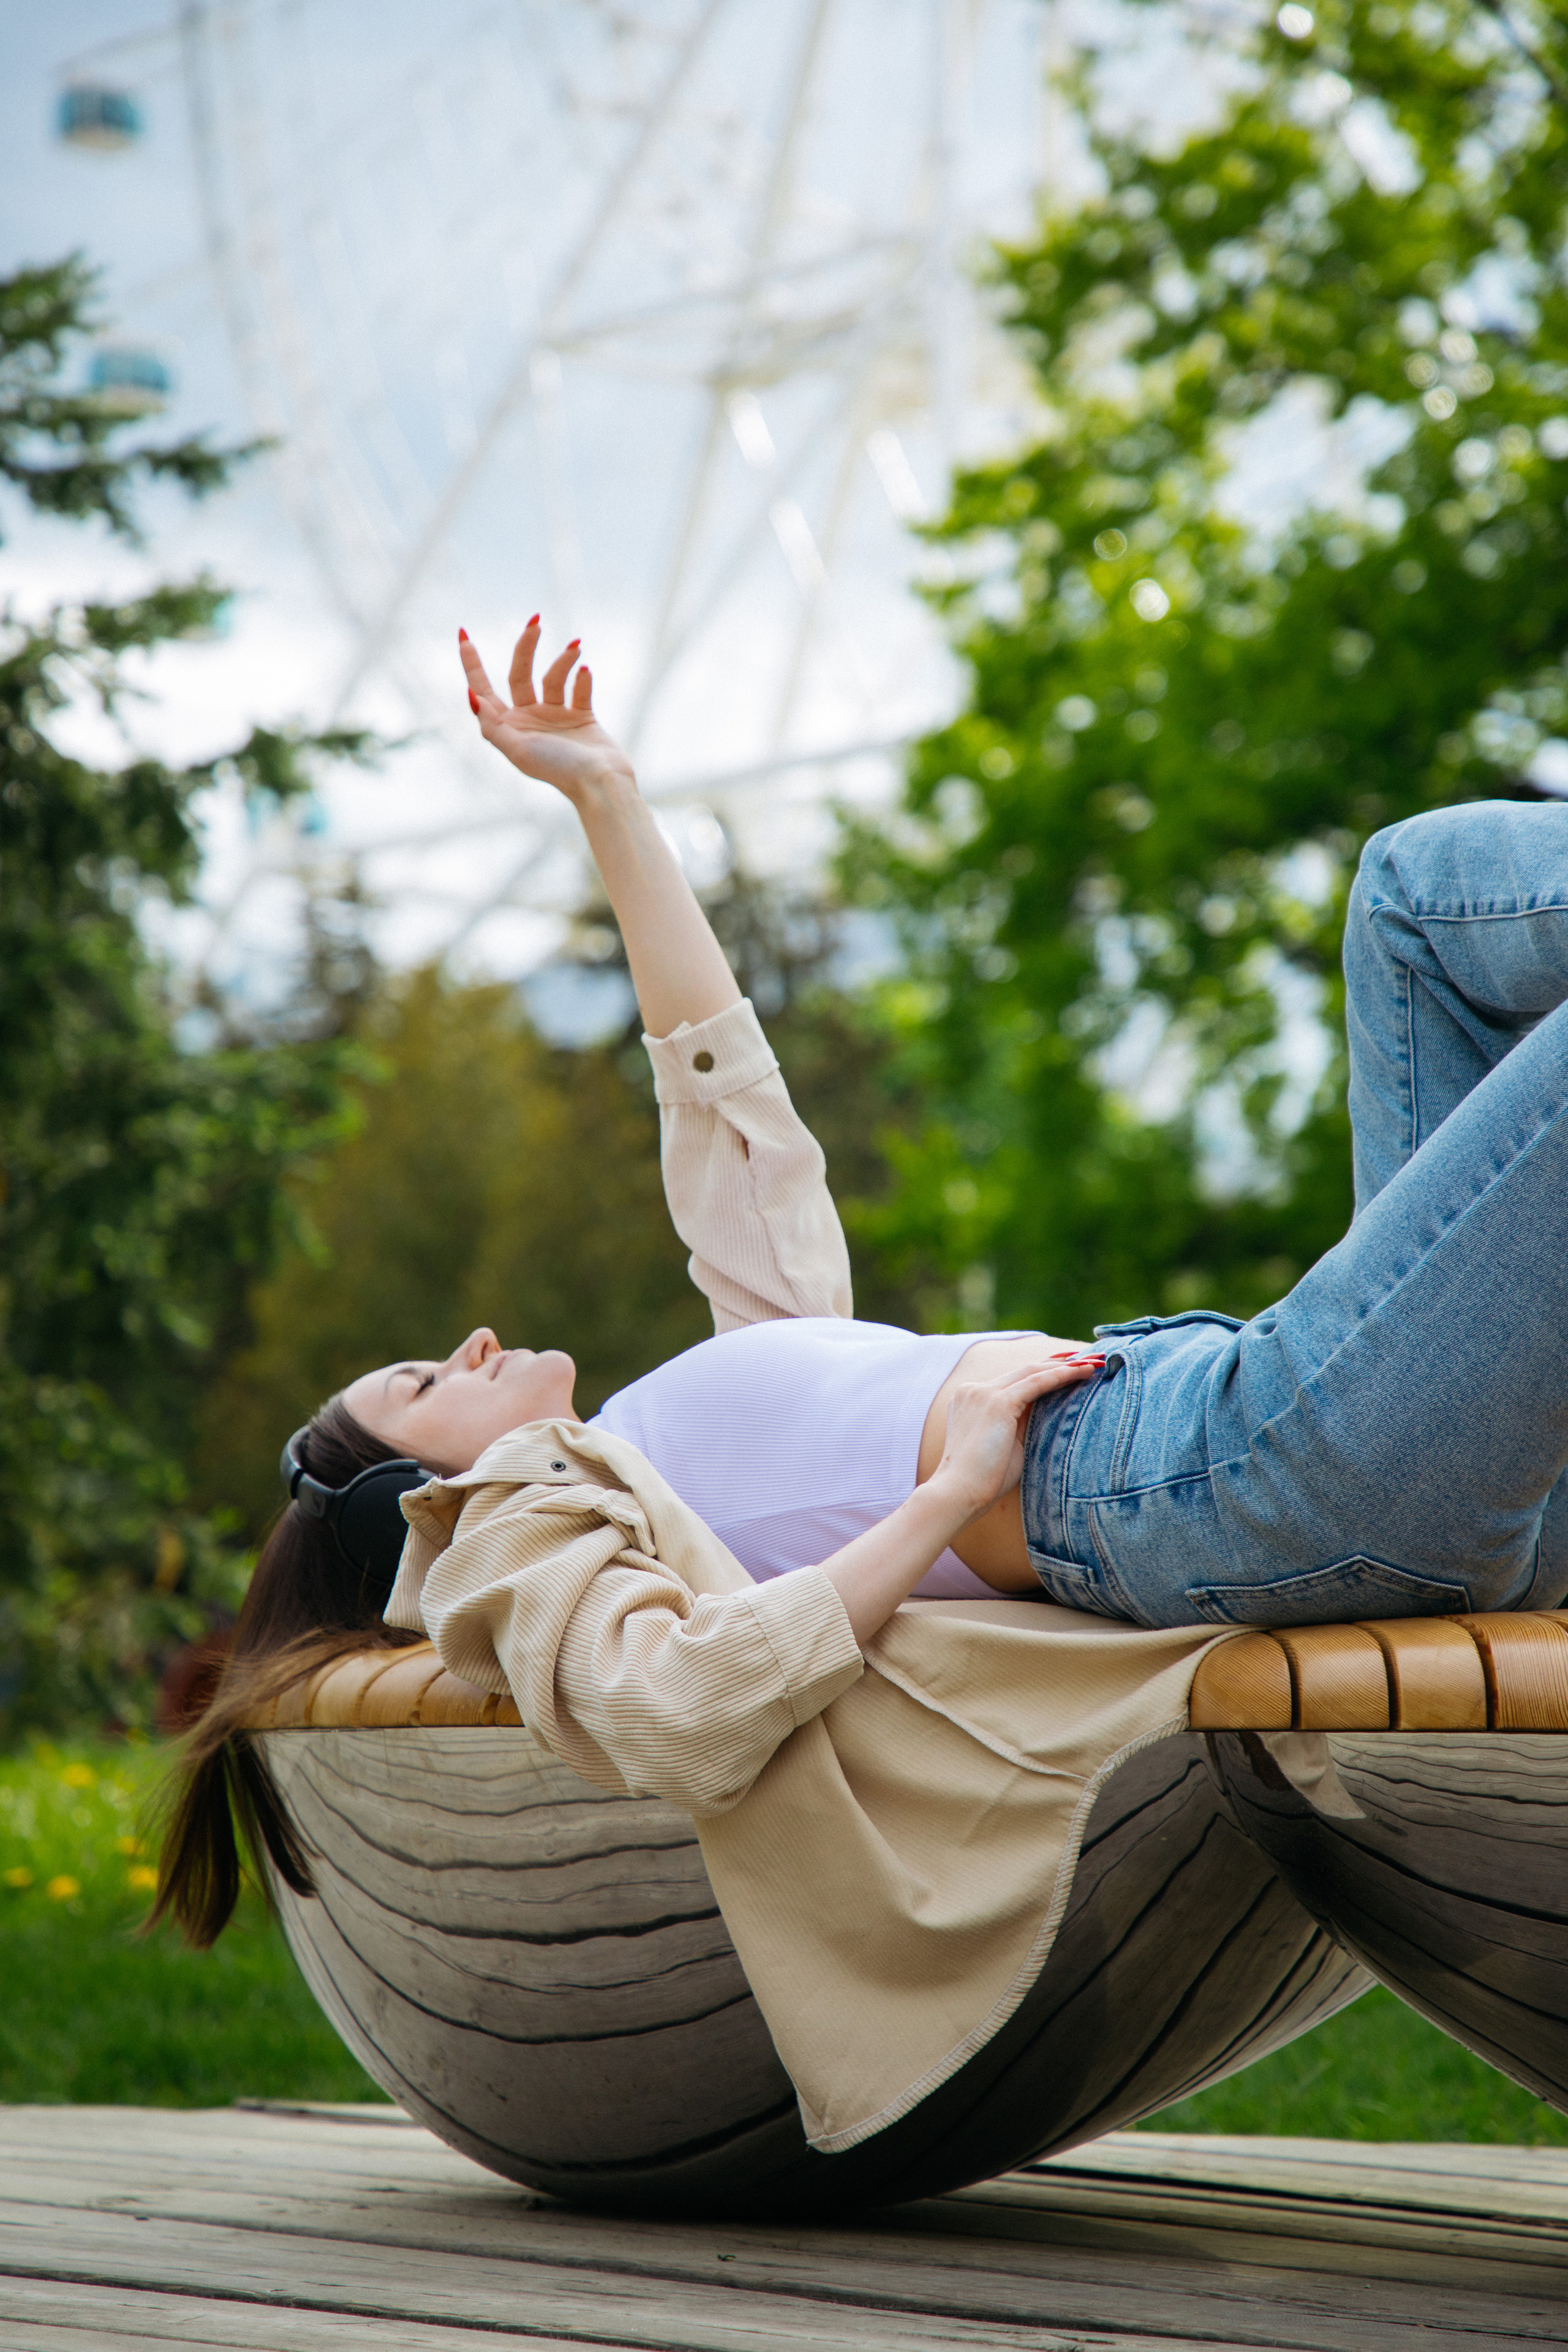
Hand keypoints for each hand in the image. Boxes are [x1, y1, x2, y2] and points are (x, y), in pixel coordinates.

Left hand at [459, 619, 634, 804]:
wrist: (600, 782)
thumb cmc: (557, 769)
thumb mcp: (517, 749)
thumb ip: (492, 724)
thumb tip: (470, 695)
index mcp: (509, 727)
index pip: (484, 689)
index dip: (472, 664)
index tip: (463, 635)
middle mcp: (529, 719)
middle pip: (520, 673)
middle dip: (525, 647)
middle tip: (535, 622)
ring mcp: (556, 717)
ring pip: (553, 677)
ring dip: (563, 661)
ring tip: (575, 647)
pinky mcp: (582, 716)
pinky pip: (579, 689)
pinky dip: (582, 679)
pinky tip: (585, 672)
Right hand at [928, 1353, 1103, 1527]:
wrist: (959, 1493)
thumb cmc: (984, 1479)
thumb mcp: (1006, 1443)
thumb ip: (1022, 1423)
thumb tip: (1047, 1410)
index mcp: (972, 1399)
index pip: (1015, 1379)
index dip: (1045, 1371)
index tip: (1070, 1367)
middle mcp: (975, 1389)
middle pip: (1025, 1369)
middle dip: (1061, 1363)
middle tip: (1091, 1358)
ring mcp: (984, 1392)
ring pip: (1033, 1371)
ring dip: (1067, 1366)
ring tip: (1096, 1362)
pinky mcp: (998, 1402)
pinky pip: (1037, 1382)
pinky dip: (1062, 1375)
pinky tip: (1084, 1372)